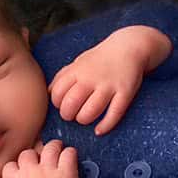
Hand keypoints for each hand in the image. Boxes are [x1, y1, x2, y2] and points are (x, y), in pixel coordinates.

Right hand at [0, 140, 79, 177]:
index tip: (24, 173)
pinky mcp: (65, 172)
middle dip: (35, 156)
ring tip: (59, 152)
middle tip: (43, 162)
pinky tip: (71, 159)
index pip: (10, 165)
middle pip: (28, 153)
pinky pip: (68, 153)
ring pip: (50, 146)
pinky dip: (71, 154)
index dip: (18, 168)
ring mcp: (47, 169)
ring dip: (55, 148)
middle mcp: (29, 171)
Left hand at [48, 27, 162, 134]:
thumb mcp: (78, 63)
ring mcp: (109, 86)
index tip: (63, 105)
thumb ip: (63, 76)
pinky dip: (105, 126)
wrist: (129, 47)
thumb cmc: (100, 59)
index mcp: (77, 71)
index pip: (57, 93)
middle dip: (68, 115)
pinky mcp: (125, 93)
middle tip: (73, 115)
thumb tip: (48, 93)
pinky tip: (99, 130)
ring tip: (85, 119)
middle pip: (70, 104)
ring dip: (84, 120)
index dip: (57, 104)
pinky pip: (114, 114)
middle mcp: (91, 78)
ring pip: (90, 112)